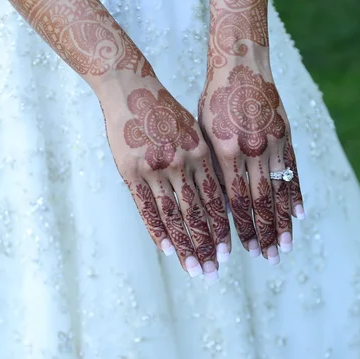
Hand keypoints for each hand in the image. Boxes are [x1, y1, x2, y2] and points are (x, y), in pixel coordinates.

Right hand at [100, 77, 230, 279]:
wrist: (131, 89)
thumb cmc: (166, 109)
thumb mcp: (193, 129)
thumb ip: (204, 161)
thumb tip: (218, 193)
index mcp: (200, 152)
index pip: (216, 199)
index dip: (222, 228)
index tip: (229, 252)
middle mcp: (181, 162)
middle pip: (197, 212)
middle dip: (208, 245)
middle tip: (215, 270)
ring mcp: (154, 168)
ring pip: (174, 215)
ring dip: (186, 245)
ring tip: (195, 268)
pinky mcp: (131, 172)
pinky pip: (146, 208)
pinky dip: (158, 231)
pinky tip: (168, 250)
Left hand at [198, 62, 304, 264]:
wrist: (241, 66)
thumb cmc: (214, 100)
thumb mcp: (204, 131)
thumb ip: (213, 166)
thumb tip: (220, 204)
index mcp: (227, 150)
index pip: (236, 200)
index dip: (241, 228)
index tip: (244, 251)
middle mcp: (253, 150)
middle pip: (260, 201)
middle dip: (263, 233)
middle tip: (269, 259)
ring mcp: (273, 143)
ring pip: (279, 191)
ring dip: (282, 222)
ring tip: (285, 246)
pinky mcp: (287, 136)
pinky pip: (293, 171)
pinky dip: (295, 194)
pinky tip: (298, 215)